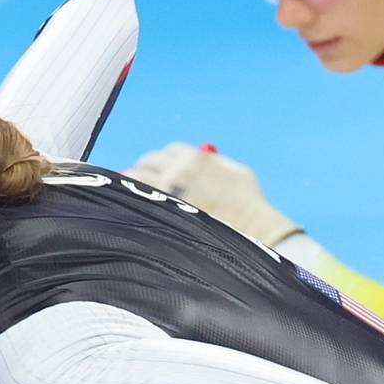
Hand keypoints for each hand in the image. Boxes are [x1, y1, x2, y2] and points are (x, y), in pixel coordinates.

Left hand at [128, 141, 306, 254]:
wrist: (250, 232)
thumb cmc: (248, 205)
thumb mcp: (237, 172)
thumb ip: (215, 162)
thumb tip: (202, 157)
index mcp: (195, 158)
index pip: (171, 150)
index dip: (169, 160)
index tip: (165, 169)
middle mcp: (176, 172)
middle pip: (150, 161)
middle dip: (149, 169)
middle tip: (146, 181)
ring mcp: (164, 192)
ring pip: (136, 177)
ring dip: (134, 182)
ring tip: (135, 194)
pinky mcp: (158, 213)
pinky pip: (136, 200)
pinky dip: (133, 200)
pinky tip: (135, 207)